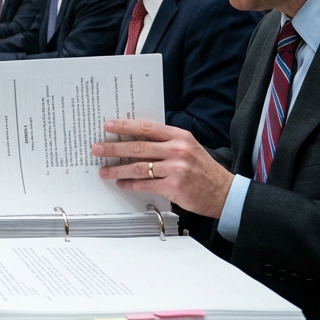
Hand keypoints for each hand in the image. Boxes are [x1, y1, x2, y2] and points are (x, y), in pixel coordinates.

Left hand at [93, 119, 233, 218]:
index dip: (125, 126)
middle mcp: (177, 150)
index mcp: (179, 136)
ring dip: (117, 169)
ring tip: (103, 171)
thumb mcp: (187, 148)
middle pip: (138, 147)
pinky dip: (130, 184)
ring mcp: (176, 168)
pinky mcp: (174, 186)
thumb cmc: (202, 170)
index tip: (108, 126)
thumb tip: (134, 141)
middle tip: (96, 149)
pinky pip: (145, 184)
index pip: (146, 128)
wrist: (224, 193)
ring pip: (138, 167)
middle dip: (113, 148)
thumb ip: (165, 143)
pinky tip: (121, 184)